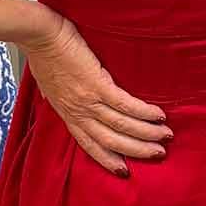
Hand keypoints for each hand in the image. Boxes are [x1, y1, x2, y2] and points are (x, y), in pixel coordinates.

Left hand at [23, 12, 171, 176]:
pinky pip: (124, 104)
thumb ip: (58, 94)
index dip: (107, 159)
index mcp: (67, 113)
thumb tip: (58, 95)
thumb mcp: (48, 84)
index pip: (89, 144)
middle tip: (158, 154)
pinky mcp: (97, 84)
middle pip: (110, 140)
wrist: (40, 34)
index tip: (124, 170)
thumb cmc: (43, 53)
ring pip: (120, 125)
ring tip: (165, 136)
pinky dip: (143, 112)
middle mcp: (78, 112)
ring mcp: (87, 99)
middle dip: (136, 150)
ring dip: (145, 134)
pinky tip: (158, 115)